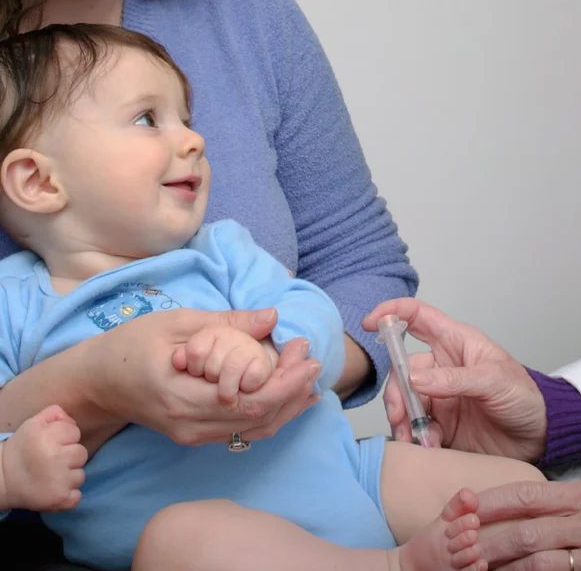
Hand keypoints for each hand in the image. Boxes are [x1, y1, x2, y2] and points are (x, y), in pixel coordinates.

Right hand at [0, 405, 86, 511]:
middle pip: (81, 453)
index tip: (52, 444)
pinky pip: (76, 496)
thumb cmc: (22, 449)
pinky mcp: (59, 499)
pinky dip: (68, 496)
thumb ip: (55, 414)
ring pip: (80, 475)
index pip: (75, 432)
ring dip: (69, 476)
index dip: (65, 438)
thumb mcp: (33, 424)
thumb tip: (73, 422)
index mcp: (47, 437)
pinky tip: (54, 490)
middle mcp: (54, 458)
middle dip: (69, 456)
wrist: (1, 480)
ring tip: (51, 476)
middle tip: (52, 461)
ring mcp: (58, 481)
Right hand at [93, 308, 319, 445]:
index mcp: (182, 397)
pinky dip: (269, 412)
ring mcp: (191, 435)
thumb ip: (227, 322)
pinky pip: (240, 430)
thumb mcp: (177, 322)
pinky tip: (289, 394)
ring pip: (252, 430)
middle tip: (313, 359)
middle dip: (292, 390)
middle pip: (257, 419)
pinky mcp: (194, 434)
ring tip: (310, 375)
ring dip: (286, 404)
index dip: (285, 382)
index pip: (248, 402)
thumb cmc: (130, 345)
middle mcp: (189, 425)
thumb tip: (272, 317)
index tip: (307, 355)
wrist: (95, 382)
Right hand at [363, 299, 544, 461]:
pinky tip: (429, 448)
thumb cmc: (523, 397)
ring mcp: (439, 397)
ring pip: (404, 401)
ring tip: (415, 439)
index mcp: (456, 343)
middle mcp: (442, 367)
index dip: (393, 313)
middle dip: (396, 393)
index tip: (370, 323)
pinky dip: (415, 439)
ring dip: (402, 420)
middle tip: (401, 418)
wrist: (538, 439)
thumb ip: (455, 379)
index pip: (418, 318)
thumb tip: (414, 377)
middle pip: (402, 369)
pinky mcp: (440, 426)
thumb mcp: (494, 381)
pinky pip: (414, 428)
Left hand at [472, 480, 580, 569]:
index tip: (467, 505)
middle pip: (525, 528)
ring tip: (475, 570)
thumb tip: (531, 506)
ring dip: (504, 567)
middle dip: (487, 538)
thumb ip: (572, 502)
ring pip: (538, 558)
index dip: (493, 500)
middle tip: (458, 544)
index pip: (528, 492)